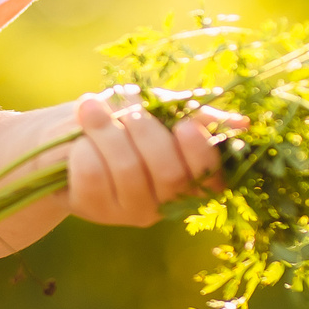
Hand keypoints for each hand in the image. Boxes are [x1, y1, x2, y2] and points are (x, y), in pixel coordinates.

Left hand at [62, 90, 237, 226]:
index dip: (199, 151)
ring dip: (107, 129)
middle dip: (146, 129)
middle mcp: (166, 201)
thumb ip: (196, 116)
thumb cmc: (122, 120)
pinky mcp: (94, 209)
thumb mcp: (159, 111)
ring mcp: (130, 210)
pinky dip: (84, 146)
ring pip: (127, 169)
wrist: (66, 136)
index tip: (182, 123)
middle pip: (168, 172)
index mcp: (191, 177)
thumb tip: (242, 124)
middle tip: (127, 98)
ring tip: (91, 105)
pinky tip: (79, 138)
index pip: (209, 174)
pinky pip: (93, 174)